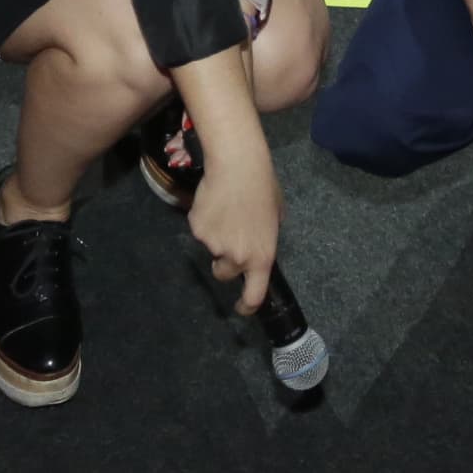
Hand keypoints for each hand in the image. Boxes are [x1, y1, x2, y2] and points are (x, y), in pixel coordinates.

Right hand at [184, 138, 281, 314]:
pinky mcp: (197, 229)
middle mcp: (237, 257)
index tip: (242, 306)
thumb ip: (266, 238)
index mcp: (261, 257)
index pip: (254, 296)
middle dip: (224, 263)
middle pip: (224, 274)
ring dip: (216, 236)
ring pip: (211, 248)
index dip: (247, 306)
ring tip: (225, 209)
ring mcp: (214, 245)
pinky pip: (200, 230)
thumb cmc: (263, 188)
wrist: (238, 166)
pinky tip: (214, 202)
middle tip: (230, 239)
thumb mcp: (275, 218)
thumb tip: (258, 243)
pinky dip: (204, 221)